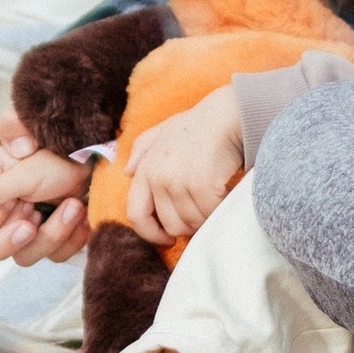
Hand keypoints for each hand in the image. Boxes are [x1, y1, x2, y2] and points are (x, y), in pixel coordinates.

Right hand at [0, 124, 90, 266]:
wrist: (102, 165)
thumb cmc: (61, 156)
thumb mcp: (26, 168)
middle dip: (1, 240)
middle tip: (28, 224)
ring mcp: (17, 226)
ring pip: (15, 255)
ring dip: (46, 234)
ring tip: (70, 206)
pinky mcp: (42, 238)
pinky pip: (44, 255)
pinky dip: (65, 237)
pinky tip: (79, 214)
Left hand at [124, 84, 247, 244]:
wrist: (226, 114)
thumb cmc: (198, 124)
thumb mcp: (162, 131)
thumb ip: (142, 150)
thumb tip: (127, 172)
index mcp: (145, 169)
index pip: (135, 214)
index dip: (150, 233)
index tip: (166, 238)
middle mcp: (157, 177)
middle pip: (170, 225)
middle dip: (187, 226)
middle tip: (201, 214)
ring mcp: (178, 182)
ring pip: (192, 222)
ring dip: (206, 217)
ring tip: (215, 200)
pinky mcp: (201, 185)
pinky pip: (209, 214)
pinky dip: (219, 210)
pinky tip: (225, 197)